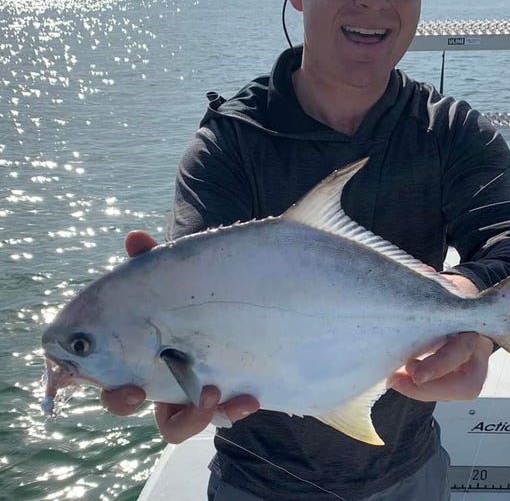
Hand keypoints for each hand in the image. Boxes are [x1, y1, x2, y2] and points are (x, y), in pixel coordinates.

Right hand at [100, 230, 259, 442]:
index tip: (115, 386)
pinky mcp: (222, 394)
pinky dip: (233, 410)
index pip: (111, 380)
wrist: (231, 299)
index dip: (106, 389)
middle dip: (129, 402)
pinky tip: (249, 398)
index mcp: (137, 354)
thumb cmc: (189, 293)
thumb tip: (135, 238)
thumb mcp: (174, 277)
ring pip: (177, 423)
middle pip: (130, 404)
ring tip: (209, 393)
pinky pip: (223, 414)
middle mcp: (156, 378)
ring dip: (190, 415)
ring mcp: (188, 390)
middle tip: (139, 391)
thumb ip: (153, 260)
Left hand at [389, 274, 491, 401]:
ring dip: (425, 392)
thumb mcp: (443, 285)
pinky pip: (447, 389)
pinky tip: (402, 378)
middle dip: (432, 390)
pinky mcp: (462, 373)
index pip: (461, 351)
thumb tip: (424, 273)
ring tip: (397, 379)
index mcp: (474, 324)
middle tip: (398, 380)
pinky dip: (424, 388)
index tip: (413, 370)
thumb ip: (432, 281)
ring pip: (459, 391)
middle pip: (468, 385)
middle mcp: (479, 349)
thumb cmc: (450, 293)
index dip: (439, 364)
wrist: (464, 298)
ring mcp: (474, 364)